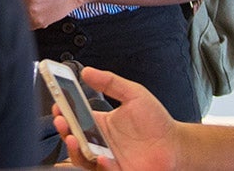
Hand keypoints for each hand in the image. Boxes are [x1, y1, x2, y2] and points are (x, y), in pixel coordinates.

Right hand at [53, 66, 182, 170]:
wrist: (176, 143)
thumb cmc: (156, 120)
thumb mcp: (134, 94)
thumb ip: (111, 82)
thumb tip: (87, 71)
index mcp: (100, 124)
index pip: (75, 118)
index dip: (63, 112)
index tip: (58, 104)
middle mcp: (100, 142)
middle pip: (74, 138)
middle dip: (64, 130)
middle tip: (61, 121)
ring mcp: (108, 159)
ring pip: (83, 159)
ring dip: (75, 150)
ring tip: (74, 139)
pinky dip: (100, 165)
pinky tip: (101, 156)